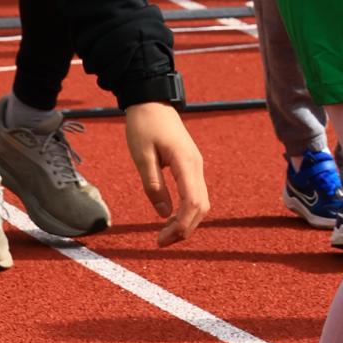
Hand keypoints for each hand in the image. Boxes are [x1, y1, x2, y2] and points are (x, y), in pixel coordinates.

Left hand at [123, 102, 209, 246]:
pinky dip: (186, 211)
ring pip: (201, 202)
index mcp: (185, 162)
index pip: (192, 203)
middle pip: (201, 207)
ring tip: (164, 234)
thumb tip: (163, 214)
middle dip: (184, 229)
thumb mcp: (141, 156)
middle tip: (160, 241)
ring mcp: (196, 165)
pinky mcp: (191, 165)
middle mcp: (196, 165)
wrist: (151, 101)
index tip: (160, 239)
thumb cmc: (143, 125)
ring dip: (186, 222)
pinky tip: (170, 217)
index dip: (180, 226)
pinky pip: (195, 194)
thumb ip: (153, 185)